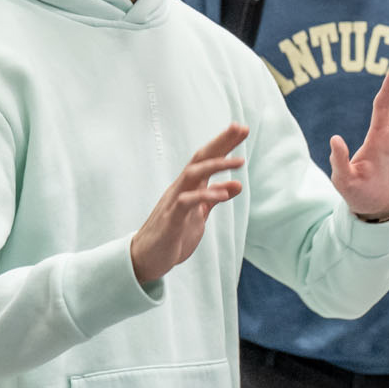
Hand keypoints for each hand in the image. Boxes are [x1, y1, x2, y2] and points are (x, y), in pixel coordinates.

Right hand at [131, 125, 246, 285]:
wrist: (147, 258)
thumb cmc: (173, 234)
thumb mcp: (200, 214)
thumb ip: (214, 198)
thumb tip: (237, 184)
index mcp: (189, 186)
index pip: (207, 159)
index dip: (223, 143)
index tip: (241, 129)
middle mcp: (180, 188)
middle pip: (200, 158)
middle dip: (220, 142)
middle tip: (241, 128)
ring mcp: (174, 201)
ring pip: (192, 174)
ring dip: (216, 165)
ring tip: (239, 161)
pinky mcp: (171, 219)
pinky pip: (187, 201)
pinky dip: (206, 195)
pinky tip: (225, 194)